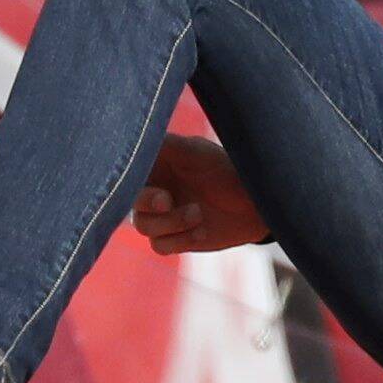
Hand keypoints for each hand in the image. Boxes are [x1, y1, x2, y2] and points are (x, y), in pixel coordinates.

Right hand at [131, 134, 268, 253]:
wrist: (256, 203)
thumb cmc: (228, 168)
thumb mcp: (200, 152)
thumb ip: (170, 145)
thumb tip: (142, 137)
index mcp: (155, 161)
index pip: (127, 166)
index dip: (128, 174)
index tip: (145, 177)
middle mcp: (154, 187)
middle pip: (128, 199)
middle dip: (145, 202)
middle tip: (166, 200)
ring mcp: (162, 214)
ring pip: (143, 225)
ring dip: (170, 222)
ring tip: (197, 214)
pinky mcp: (174, 238)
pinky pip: (160, 245)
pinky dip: (180, 240)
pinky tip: (201, 231)